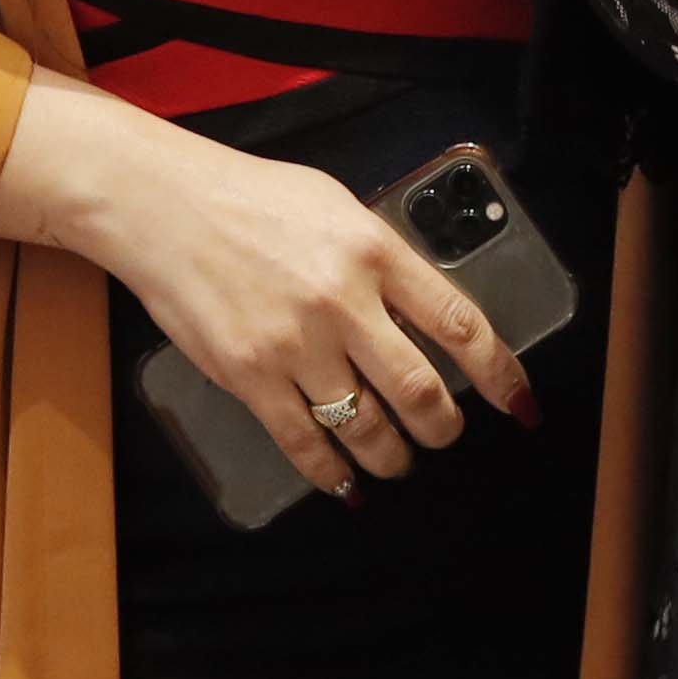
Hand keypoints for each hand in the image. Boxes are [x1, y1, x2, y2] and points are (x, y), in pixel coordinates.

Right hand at [63, 108, 527, 497]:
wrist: (162, 205)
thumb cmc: (248, 197)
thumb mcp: (336, 206)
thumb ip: (382, 257)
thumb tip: (422, 310)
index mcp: (373, 251)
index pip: (459, 323)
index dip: (499, 372)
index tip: (516, 401)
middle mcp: (341, 301)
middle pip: (420, 390)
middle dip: (444, 428)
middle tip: (445, 434)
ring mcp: (294, 344)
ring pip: (366, 428)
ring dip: (392, 455)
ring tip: (397, 460)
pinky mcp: (249, 376)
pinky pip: (304, 444)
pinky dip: (331, 473)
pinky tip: (343, 481)